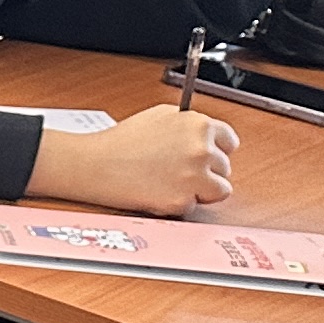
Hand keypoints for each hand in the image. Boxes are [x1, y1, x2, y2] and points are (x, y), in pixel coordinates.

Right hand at [41, 102, 238, 214]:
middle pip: (224, 167)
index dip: (216, 150)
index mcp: (199, 125)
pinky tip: (158, 192)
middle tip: (178, 171)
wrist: (94, 165)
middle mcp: (201, 150)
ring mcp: (193, 176)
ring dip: (200, 189)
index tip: (205, 157)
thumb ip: (189, 125)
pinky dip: (179, 203)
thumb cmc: (120, 141)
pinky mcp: (181, 201)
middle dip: (206, 171)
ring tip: (172, 183)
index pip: (229, 141)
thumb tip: (207, 136)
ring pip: (219, 190)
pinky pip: (194, 206)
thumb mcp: (160, 116)